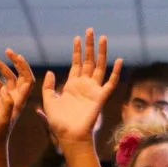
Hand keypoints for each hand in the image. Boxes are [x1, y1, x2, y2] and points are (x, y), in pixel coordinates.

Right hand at [0, 50, 34, 148]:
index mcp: (20, 101)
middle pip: (20, 76)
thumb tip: (5, 91)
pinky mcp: (1, 104)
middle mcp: (17, 99)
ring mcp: (9, 100)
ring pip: (9, 79)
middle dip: (15, 63)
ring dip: (2, 68)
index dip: (24, 66)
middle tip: (7, 51)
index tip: (15, 56)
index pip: (28, 79)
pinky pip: (0, 87)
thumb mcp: (2, 120)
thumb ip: (6, 106)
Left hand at [39, 29, 122, 146]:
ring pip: (99, 67)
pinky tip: (119, 61)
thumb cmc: (58, 122)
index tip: (77, 38)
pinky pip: (110, 83)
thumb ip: (48, 87)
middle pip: (88, 61)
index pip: (76, 63)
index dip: (77, 51)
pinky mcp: (100, 97)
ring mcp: (93, 90)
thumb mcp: (48, 101)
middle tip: (90, 31)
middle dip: (89, 46)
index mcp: (71, 85)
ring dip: (101, 52)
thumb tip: (50, 72)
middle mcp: (83, 85)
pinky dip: (116, 72)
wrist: (69, 135)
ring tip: (103, 38)